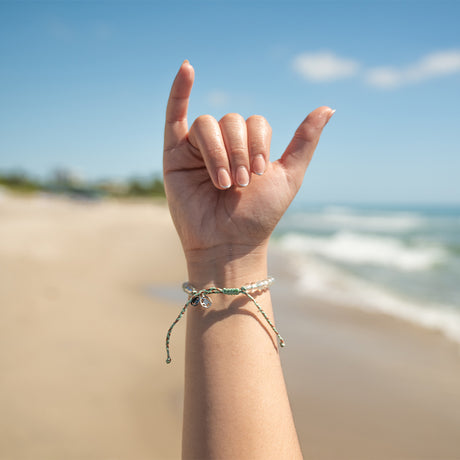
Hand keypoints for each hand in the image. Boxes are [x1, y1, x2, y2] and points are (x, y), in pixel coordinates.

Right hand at [163, 61, 333, 274]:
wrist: (228, 243)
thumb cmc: (258, 216)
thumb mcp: (289, 176)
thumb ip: (305, 141)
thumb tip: (328, 107)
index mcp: (249, 147)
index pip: (256, 122)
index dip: (258, 143)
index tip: (259, 174)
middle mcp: (224, 144)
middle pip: (232, 120)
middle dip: (239, 151)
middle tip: (240, 183)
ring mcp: (198, 147)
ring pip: (208, 124)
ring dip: (219, 152)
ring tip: (223, 183)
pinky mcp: (174, 153)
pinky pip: (174, 114)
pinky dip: (179, 90)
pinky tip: (187, 69)